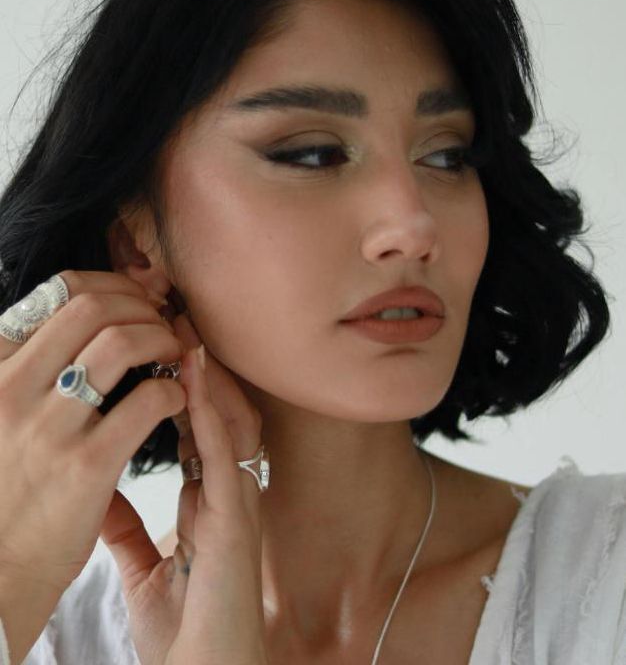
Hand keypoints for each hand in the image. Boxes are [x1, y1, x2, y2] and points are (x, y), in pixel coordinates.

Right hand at [0, 270, 185, 662]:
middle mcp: (14, 389)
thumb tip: (90, 315)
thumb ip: (35, 366)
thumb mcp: (2, 413)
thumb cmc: (7, 486)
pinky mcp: (86, 465)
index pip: (59, 292)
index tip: (140, 295)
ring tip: (175, 355)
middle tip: (164, 322)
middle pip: (93, 307)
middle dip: (141, 305)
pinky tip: (175, 401)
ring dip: (161, 339)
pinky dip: (172, 390)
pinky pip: (147, 400)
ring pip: (121, 342)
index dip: (112, 284)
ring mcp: (49, 426)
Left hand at [100, 300, 270, 664]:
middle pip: (215, 410)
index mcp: (203, 497)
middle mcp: (223, 490)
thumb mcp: (141, 563)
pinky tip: (193, 376)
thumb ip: (122, 521)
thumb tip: (99, 487)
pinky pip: (223, 452)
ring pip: (226, 419)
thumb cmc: (183, 628)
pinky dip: (210, 409)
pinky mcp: (234, 519)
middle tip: (171, 319)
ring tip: (183, 329)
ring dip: (204, 373)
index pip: (193, 423)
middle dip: (195, 364)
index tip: (153, 345)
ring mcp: (233, 500)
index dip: (176, 382)